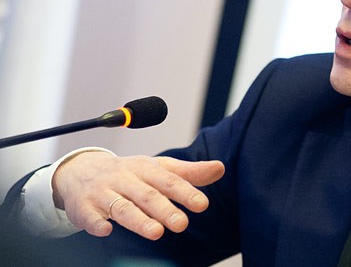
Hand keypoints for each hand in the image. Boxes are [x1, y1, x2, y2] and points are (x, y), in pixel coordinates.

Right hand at [52, 151, 224, 239]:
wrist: (81, 170)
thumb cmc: (129, 173)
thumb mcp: (158, 168)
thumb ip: (189, 172)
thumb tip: (220, 168)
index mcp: (146, 168)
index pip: (169, 180)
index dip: (186, 192)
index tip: (203, 204)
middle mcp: (125, 178)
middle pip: (147, 195)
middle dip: (164, 209)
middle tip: (182, 224)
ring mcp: (103, 192)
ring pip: (121, 207)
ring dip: (138, 220)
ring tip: (156, 233)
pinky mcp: (83, 207)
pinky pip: (89, 215)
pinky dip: (96, 223)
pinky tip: (106, 231)